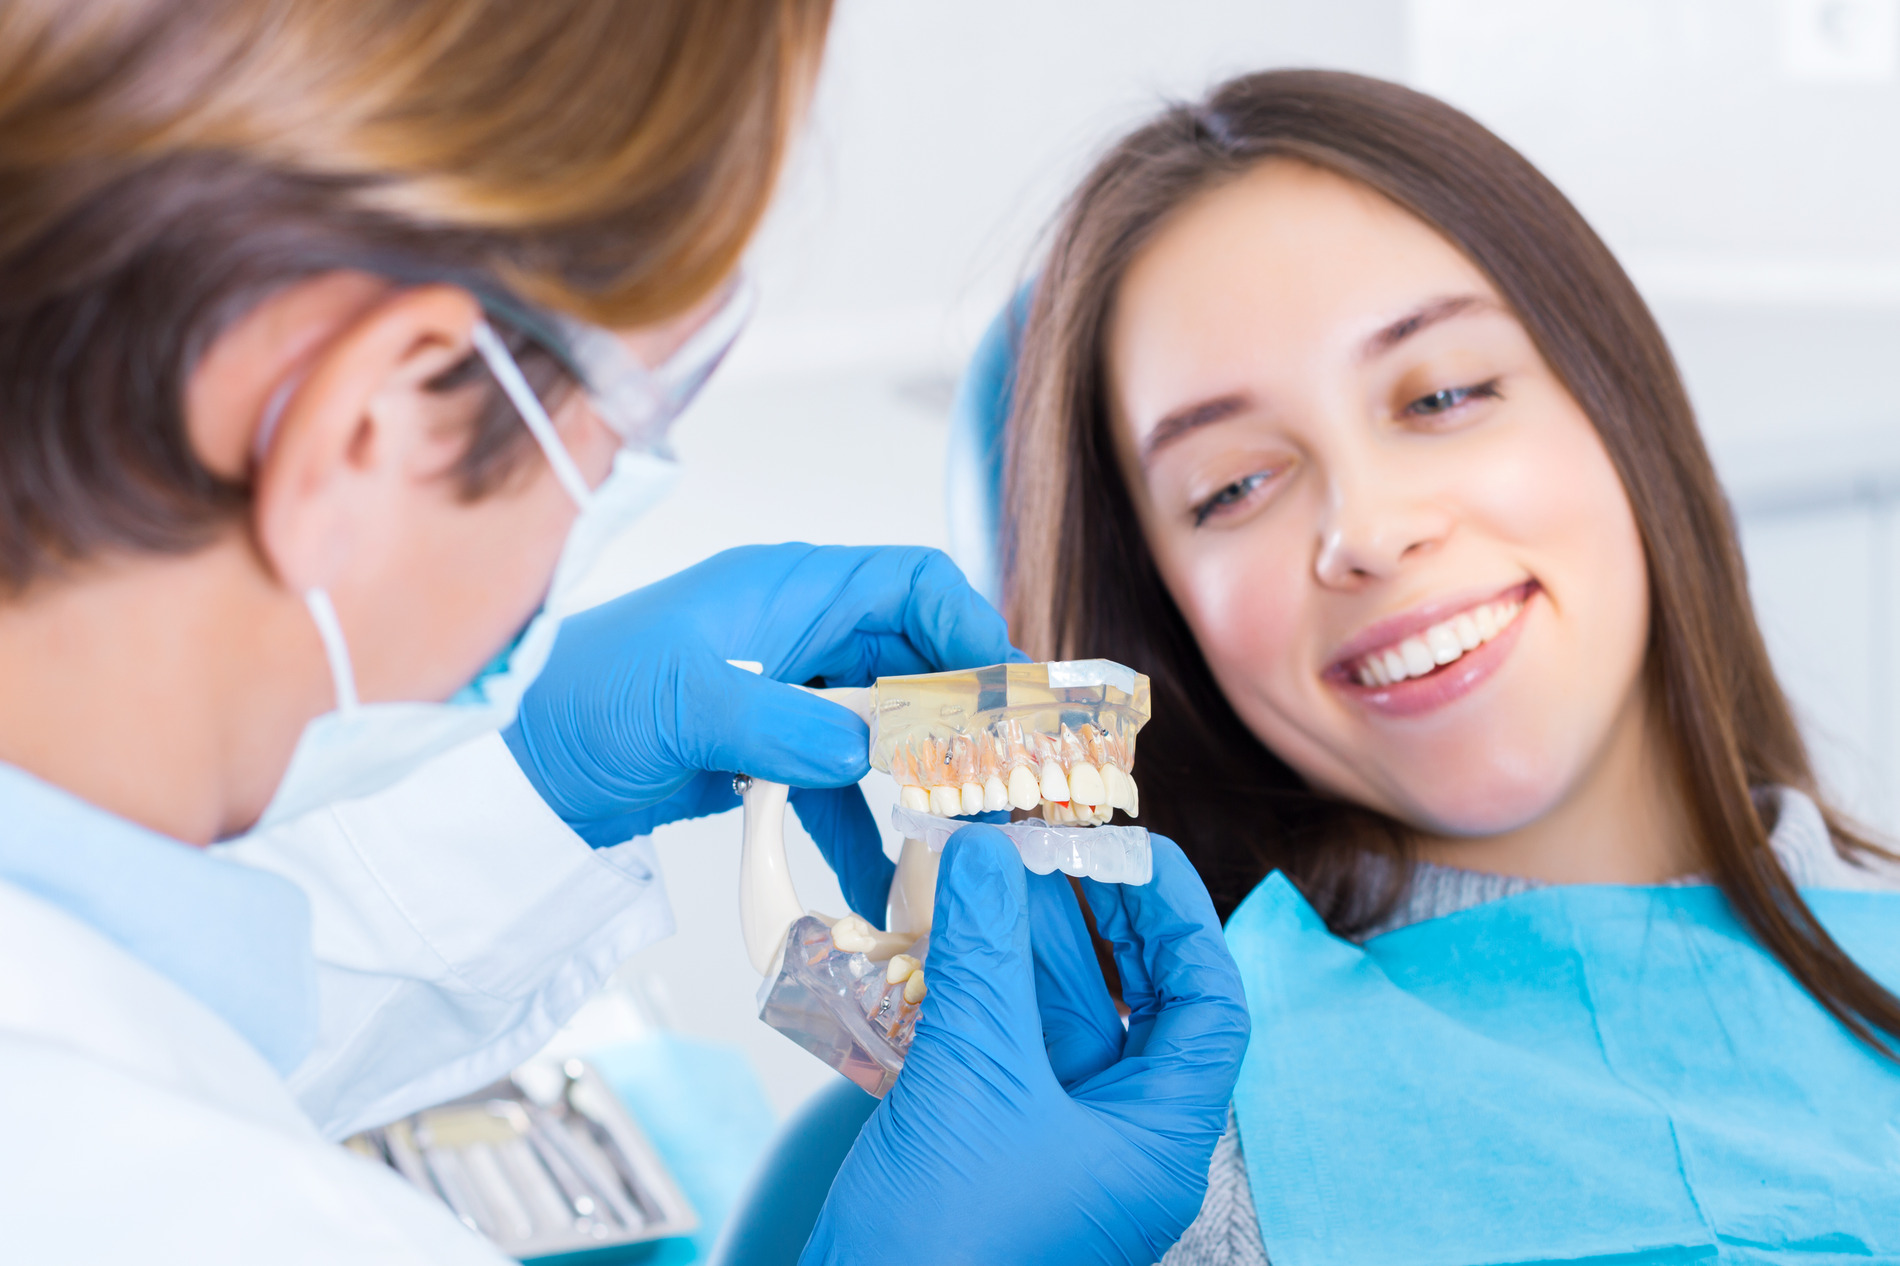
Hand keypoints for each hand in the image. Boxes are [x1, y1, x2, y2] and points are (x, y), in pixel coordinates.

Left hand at [502, 544, 1021, 921]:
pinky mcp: (764, 753)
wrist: (512, 761)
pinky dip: (863, 828)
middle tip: (1002, 779)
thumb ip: (779, 723)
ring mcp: (783, 695)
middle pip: (912, 658)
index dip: (969, 627)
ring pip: (884, 727)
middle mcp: (796, 633)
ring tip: (961, 832)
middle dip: (959, 716)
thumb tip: (866, 754)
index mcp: (787, 590)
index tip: (1007, 696)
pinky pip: (838, 786)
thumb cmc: (580, 699)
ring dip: (921, 777)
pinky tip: (885, 882)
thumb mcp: (681, 702)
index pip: (911, 584)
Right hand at [804, 828, 1250, 1264]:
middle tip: (1056, 844)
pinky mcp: (993, 1144)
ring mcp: (1055, 1145)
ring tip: (995, 864)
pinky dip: (986, 986)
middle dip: (1098, 919)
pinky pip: (1008, 1046)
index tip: (1136, 851)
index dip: (1183, 920)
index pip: (1210, 1009)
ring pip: (1064, 1019)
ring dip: (1031, 942)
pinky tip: (952, 932)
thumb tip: (986, 849)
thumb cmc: (943, 1243)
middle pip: (1139, 1004)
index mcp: (1158, 1144)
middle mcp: (1120, 1143)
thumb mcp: (973, 1077)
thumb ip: (984, 954)